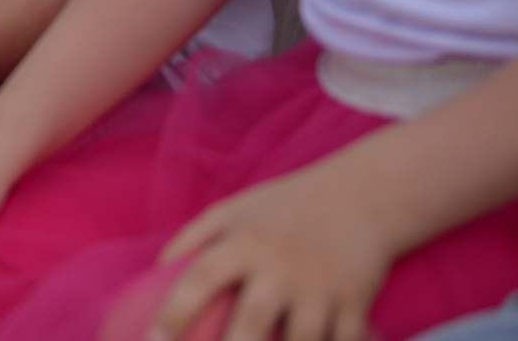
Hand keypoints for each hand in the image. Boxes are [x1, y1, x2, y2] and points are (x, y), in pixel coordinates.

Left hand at [145, 163, 393, 340]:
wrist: (362, 195)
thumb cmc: (286, 206)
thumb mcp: (235, 209)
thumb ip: (194, 238)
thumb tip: (155, 273)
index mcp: (246, 243)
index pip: (201, 278)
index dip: (174, 312)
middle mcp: (281, 266)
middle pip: (252, 322)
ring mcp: (321, 287)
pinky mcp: (355, 302)